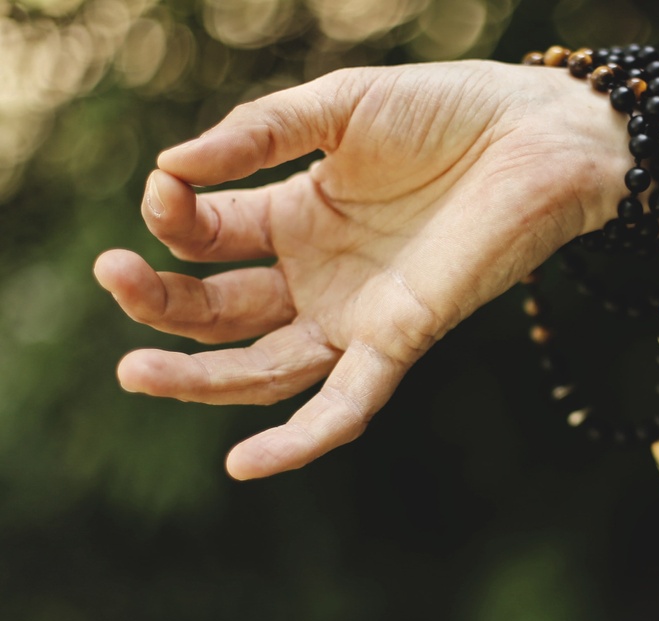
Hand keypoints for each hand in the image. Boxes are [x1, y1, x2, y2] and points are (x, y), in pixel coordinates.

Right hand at [94, 60, 630, 479]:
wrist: (538, 136)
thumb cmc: (447, 111)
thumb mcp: (338, 109)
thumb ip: (258, 134)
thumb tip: (171, 167)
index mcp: (296, 217)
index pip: (208, 237)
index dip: (174, 219)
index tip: (163, 190)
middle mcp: (320, 274)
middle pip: (221, 311)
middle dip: (161, 303)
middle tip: (112, 277)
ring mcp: (358, 313)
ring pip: (264, 367)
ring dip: (198, 378)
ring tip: (133, 371)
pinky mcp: (402, 338)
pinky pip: (345, 403)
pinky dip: (301, 439)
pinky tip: (244, 465)